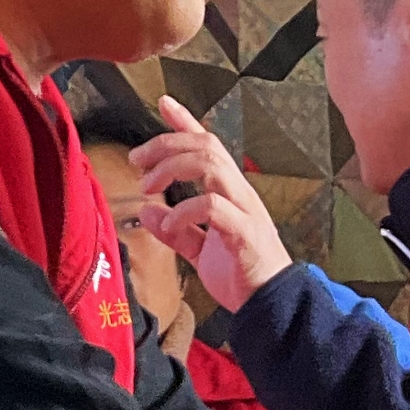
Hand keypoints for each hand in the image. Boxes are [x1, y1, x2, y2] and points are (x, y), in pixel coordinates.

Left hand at [133, 96, 293, 310]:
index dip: (185, 122)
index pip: (208, 146)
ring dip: (172, 168)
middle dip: (166, 144)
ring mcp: (244, 209)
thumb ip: (176, 230)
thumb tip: (147, 211)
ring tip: (148, 185)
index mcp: (229, 193)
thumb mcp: (201, 251)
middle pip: (205, 146)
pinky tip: (168, 224)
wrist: (271, 307)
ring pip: (210, 164)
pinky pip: (212, 205)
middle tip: (137, 161)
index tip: (163, 103)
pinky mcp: (244, 231)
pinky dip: (183, 211)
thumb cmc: (243, 277)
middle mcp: (238, 193)